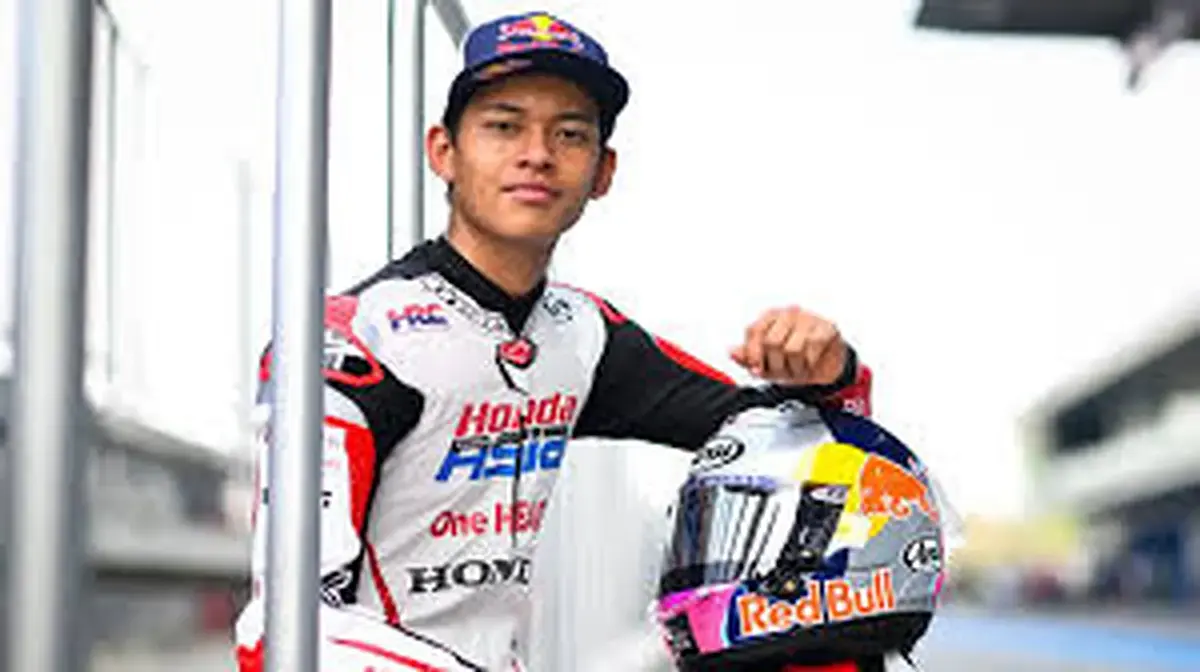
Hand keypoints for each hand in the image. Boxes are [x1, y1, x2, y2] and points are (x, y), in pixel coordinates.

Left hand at [730, 306, 847, 385]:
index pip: (753, 330)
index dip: (752, 353)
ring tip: (797, 369)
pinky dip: (809, 365)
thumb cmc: (796, 360)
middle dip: (775, 365)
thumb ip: (748, 358)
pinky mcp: (827, 328)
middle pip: (771, 342)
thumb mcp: (768, 362)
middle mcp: (788, 313)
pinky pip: (811, 350)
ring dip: (794, 368)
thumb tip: (731, 352)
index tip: (757, 369)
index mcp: (770, 317)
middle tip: (783, 371)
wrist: (828, 365)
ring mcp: (808, 319)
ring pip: (791, 349)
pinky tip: (810, 364)